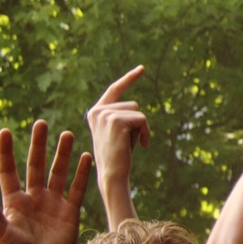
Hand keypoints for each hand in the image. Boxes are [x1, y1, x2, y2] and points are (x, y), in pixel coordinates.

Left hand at [0, 121, 91, 243]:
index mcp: (13, 201)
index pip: (9, 170)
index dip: (7, 151)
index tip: (5, 131)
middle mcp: (34, 198)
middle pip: (36, 165)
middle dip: (38, 144)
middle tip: (42, 123)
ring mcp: (53, 203)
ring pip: (58, 172)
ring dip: (62, 154)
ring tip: (67, 134)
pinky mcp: (70, 211)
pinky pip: (76, 187)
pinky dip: (81, 172)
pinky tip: (85, 157)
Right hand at [87, 65, 149, 226]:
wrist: (113, 175)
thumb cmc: (120, 156)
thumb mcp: (120, 132)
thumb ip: (123, 117)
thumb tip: (135, 107)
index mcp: (96, 113)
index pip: (115, 90)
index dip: (129, 78)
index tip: (142, 68)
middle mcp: (98, 111)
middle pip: (133, 104)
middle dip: (137, 123)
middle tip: (126, 142)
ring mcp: (105, 114)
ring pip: (138, 113)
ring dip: (141, 129)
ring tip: (129, 144)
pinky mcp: (116, 120)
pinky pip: (142, 120)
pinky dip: (146, 133)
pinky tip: (140, 146)